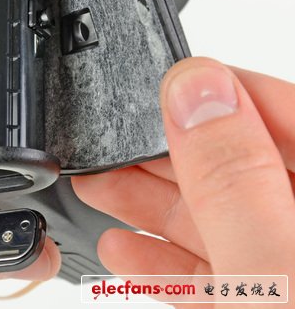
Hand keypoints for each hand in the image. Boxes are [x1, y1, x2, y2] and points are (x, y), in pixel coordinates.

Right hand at [72, 57, 294, 299]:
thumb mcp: (273, 270)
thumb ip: (232, 179)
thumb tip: (195, 88)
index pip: (282, 109)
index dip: (217, 89)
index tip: (158, 84)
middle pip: (239, 168)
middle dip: (160, 154)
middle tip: (106, 145)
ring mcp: (286, 272)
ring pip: (217, 221)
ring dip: (149, 205)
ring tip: (95, 188)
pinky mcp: (257, 306)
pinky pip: (211, 275)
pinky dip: (163, 262)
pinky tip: (122, 249)